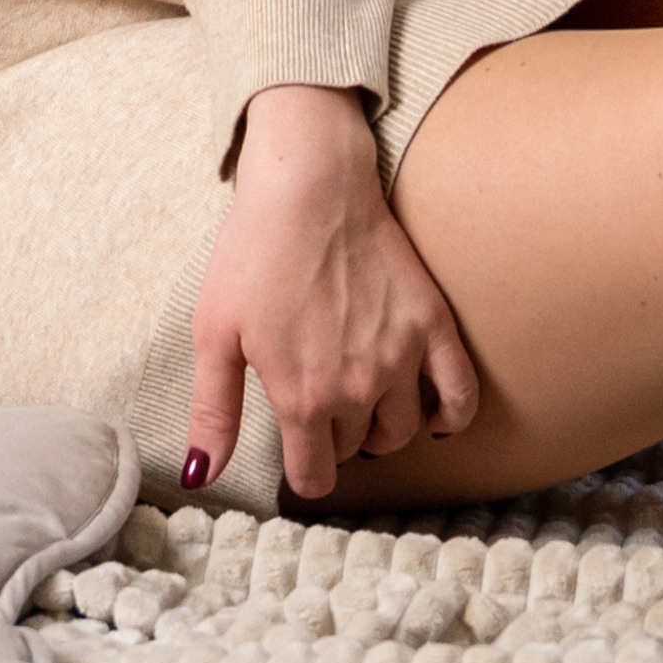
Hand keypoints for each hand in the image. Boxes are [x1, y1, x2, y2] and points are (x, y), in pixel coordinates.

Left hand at [186, 83, 479, 502]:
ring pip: (400, 431)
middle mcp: (358, 389)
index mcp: (303, 397)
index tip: (294, 452)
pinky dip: (450, 417)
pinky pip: (460, 396)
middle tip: (314, 403)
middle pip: (352, 448)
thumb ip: (214, 411)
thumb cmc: (252, 252)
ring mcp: (402, 359)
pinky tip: (431, 417)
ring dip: (379, 429)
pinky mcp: (432, 327)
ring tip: (358, 406)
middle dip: (331, 436)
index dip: (301, 471)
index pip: (314, 477)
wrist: (308, 185)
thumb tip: (202, 475)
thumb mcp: (214, 332)